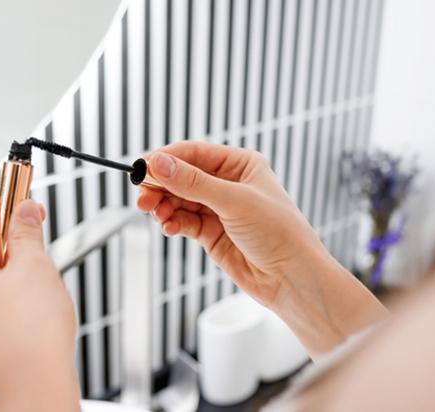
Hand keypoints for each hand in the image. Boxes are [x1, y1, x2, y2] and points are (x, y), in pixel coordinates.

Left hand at [0, 194, 79, 410]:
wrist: (33, 390)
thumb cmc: (27, 337)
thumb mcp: (34, 267)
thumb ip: (26, 232)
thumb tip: (25, 212)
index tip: (2, 203)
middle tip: (29, 228)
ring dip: (1, 257)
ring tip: (35, 263)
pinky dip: (0, 284)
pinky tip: (30, 291)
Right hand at [137, 142, 386, 356]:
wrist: (292, 279)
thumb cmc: (279, 233)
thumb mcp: (234, 202)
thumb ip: (193, 183)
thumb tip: (159, 163)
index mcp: (240, 164)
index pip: (194, 153)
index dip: (167, 159)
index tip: (144, 168)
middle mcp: (228, 184)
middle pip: (182, 177)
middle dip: (161, 185)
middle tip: (143, 196)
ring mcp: (218, 209)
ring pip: (178, 200)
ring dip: (163, 206)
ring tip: (155, 214)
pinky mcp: (211, 233)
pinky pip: (182, 221)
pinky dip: (171, 222)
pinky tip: (168, 227)